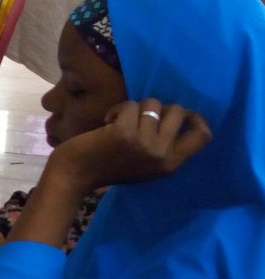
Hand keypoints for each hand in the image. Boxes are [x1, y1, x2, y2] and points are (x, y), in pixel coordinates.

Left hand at [49, 100, 210, 193]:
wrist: (75, 175)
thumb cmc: (108, 166)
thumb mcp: (146, 164)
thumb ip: (164, 145)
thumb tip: (179, 114)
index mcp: (171, 164)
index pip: (203, 137)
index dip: (197, 118)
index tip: (184, 114)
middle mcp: (162, 155)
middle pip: (178, 111)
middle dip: (158, 107)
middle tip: (139, 117)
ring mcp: (144, 143)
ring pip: (152, 104)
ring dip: (134, 108)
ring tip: (119, 122)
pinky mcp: (125, 132)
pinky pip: (130, 105)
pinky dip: (117, 109)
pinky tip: (107, 123)